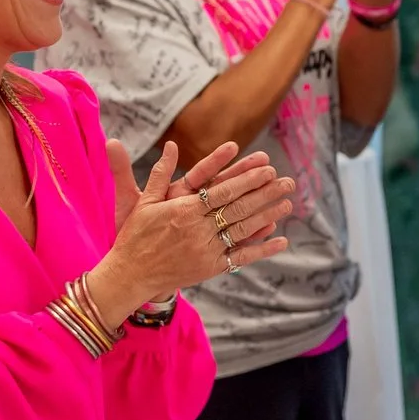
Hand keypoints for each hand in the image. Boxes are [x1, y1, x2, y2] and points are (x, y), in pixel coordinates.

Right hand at [90, 141, 293, 317]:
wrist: (131, 274)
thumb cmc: (134, 235)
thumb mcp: (143, 200)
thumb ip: (160, 173)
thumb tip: (170, 145)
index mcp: (183, 209)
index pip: (222, 190)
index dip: (247, 179)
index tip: (267, 168)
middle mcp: (197, 229)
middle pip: (238, 207)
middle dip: (265, 193)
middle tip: (287, 181)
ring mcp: (206, 250)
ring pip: (243, 230)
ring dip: (268, 216)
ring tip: (288, 203)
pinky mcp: (210, 268)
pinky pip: (241, 256)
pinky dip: (262, 248)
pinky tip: (280, 240)